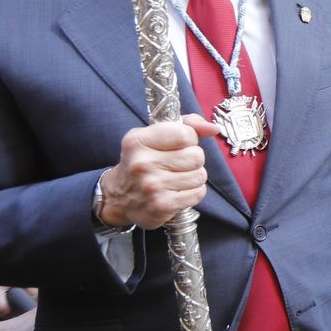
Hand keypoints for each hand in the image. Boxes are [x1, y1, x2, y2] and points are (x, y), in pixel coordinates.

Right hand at [99, 115, 219, 229]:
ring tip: (176, 178)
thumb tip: (213, 128)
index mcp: (138, 140)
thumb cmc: (142, 161)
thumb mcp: (155, 135)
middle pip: (197, 156)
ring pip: (200, 175)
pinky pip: (198, 193)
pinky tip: (177, 191)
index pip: (186, 134)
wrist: (118, 198)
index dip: (189, 139)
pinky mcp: (161, 206)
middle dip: (193, 159)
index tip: (179, 145)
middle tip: (177, 164)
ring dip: (194, 177)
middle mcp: (142, 163)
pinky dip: (193, 192)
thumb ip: (187, 125)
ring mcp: (151, 186)